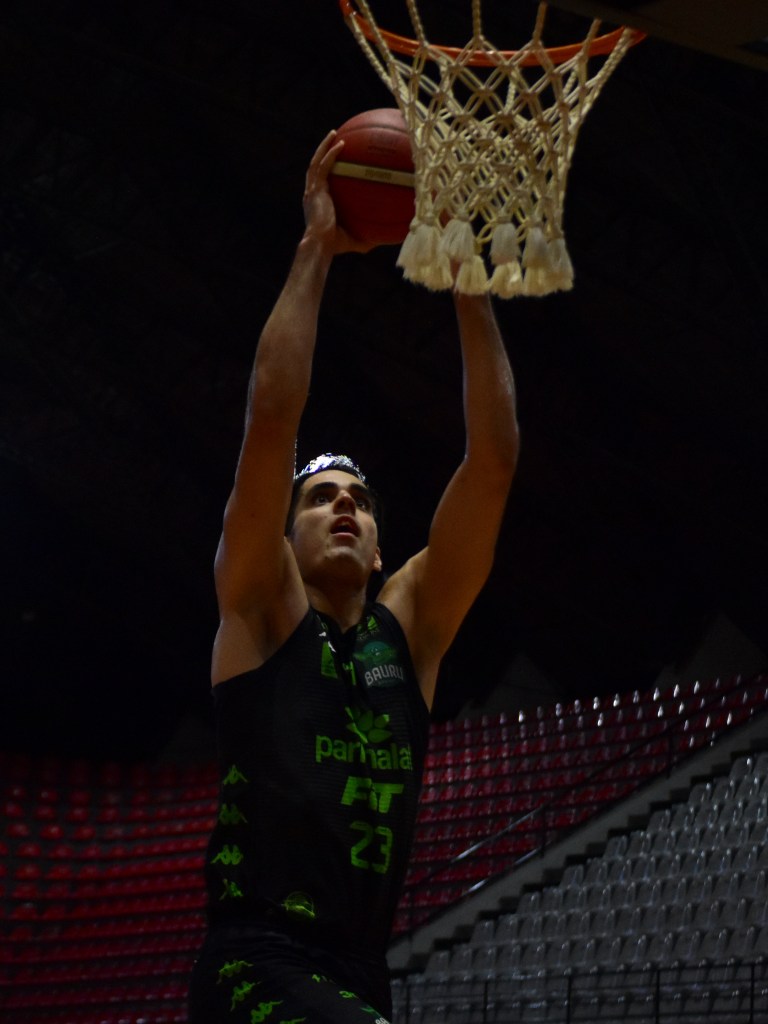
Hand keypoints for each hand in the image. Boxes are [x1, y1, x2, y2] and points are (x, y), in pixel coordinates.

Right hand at [302, 131, 375, 254]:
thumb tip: (388, 239)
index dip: (327, 169)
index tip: (337, 160)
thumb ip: (368, 237)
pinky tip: (342, 143)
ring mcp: (312, 190)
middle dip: (324, 151)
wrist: (320, 245)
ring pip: (316, 161)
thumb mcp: (355, 240)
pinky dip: (331, 154)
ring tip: (334, 133)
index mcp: (318, 203)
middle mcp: (312, 194)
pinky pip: (323, 166)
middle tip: (335, 139)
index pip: (321, 182)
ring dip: (325, 146)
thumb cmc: (335, 247)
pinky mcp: (315, 190)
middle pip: (316, 166)